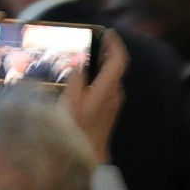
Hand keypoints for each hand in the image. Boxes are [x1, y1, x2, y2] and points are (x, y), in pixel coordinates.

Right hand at [62, 30, 128, 163]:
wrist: (89, 158)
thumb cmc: (77, 132)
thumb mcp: (70, 104)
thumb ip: (75, 80)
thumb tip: (79, 61)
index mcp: (107, 89)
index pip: (119, 60)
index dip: (114, 44)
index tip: (106, 32)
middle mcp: (115, 94)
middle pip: (116, 66)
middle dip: (105, 50)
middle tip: (88, 39)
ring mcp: (113, 103)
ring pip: (110, 76)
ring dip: (99, 63)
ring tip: (80, 55)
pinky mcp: (108, 109)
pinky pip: (105, 85)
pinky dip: (96, 75)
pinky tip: (80, 77)